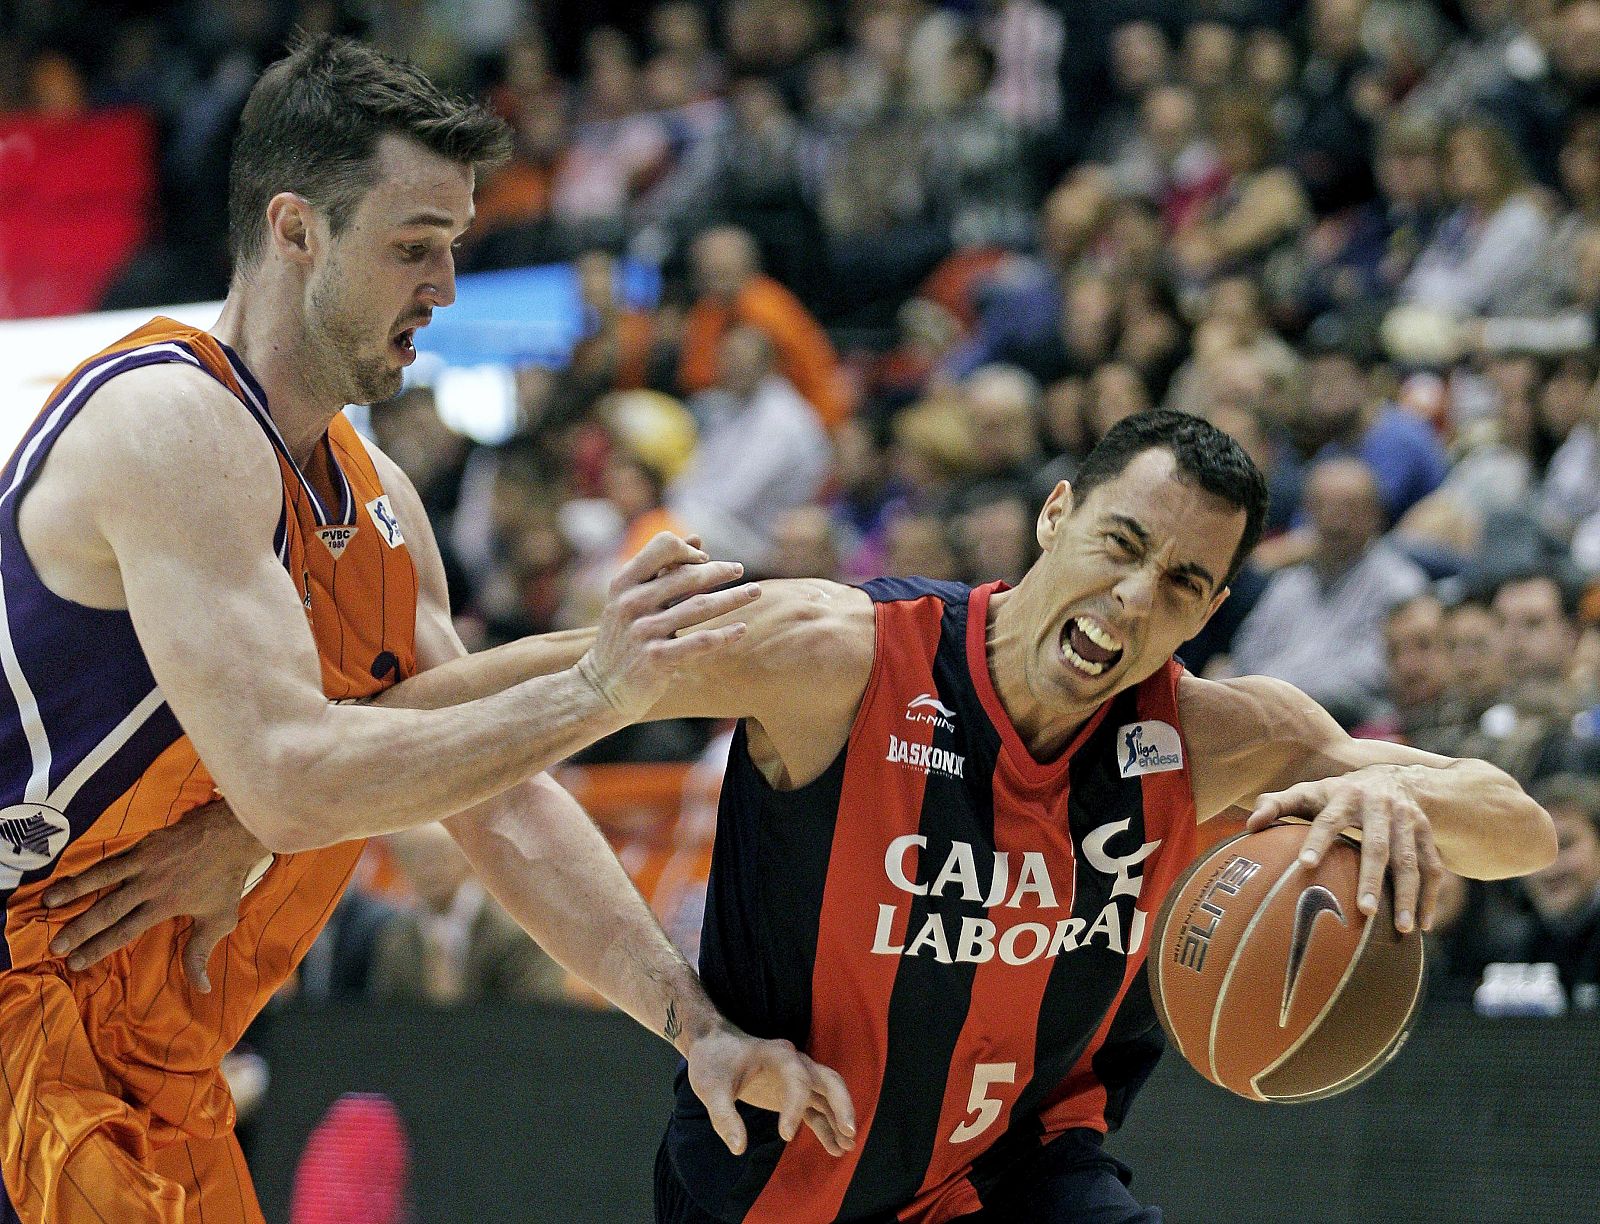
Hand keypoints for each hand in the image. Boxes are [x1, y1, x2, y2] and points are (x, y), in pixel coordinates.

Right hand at [42, 799, 267, 990]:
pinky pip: (110, 858)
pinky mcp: (144, 844)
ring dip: (73, 891)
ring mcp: (145, 862)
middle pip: (107, 910)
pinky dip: (88, 867)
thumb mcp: (219, 920)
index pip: (125, 931)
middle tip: (55, 946)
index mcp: (165, 905)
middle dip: (79, 929)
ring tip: (47, 903)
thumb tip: (202, 988)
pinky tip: (69, 873)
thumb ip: (201, 953)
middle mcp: (150, 885)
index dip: (98, 948)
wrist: (234, 835)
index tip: (75, 962)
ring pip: (101, 879)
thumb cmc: (227, 880)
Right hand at [576, 532, 758, 718]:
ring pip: (700, 607)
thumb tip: (697, 539)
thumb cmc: (624, 636)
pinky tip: (742, 628)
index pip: (663, 547)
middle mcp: (632, 603)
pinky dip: (724, 634)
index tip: (704, 560)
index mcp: (624, 583)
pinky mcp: (657, 658)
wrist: (601, 687)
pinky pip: (700, 642)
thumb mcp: (632, 598)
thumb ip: (662, 569)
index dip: (688, 550)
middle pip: (688, 576)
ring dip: (732, 598)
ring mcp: (644, 631)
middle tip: (740, 570)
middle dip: (719, 571)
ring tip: (755, 592)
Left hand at [683, 1025, 856, 1157]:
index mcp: (778, 1055)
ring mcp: (796, 1078)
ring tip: (847, 1148)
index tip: (784, 1136)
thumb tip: (738, 1148)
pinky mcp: (792, 1093)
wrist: (713, 1046)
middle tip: (849, 1133)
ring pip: (828, 1096)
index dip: (794, 1108)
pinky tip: (834, 1148)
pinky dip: (827, 1127)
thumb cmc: (713, 1062)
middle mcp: (795, 1063)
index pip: (797, 1080)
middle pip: (829, 1081)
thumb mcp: (711, 1089)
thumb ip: (724, 1117)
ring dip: (839, 1120)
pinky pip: (816, 1110)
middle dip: (842, 1106)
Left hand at [1246, 767, 1442, 934]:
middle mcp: (1381, 807)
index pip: (1329, 819)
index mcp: (1345, 796)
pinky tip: (1423, 926)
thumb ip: (1276, 804)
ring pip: (1411, 860)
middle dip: (1372, 878)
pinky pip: (1434, 867)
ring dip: (1408, 895)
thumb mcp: (1308, 793)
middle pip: (1378, 845)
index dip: (1316, 840)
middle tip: (1363, 911)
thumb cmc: (1337, 794)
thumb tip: (1249, 825)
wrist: (1394, 777)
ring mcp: (1408, 821)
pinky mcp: (1428, 834)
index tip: (1304, 865)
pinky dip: (1430, 896)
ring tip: (1401, 929)